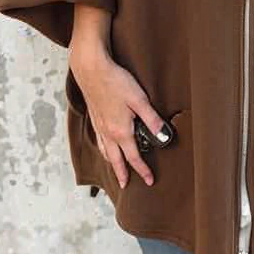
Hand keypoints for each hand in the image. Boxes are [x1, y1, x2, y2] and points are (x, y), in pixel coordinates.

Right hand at [68, 44, 166, 189]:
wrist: (91, 69)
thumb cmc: (115, 82)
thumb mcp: (139, 100)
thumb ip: (152, 119)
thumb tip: (163, 136)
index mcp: (120, 131)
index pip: (133, 157)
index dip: (143, 170)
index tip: (150, 180)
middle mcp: (107, 133)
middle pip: (115, 159)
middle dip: (122, 173)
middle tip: (126, 185)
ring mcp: (98, 126)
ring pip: (105, 151)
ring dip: (111, 163)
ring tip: (116, 169)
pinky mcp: (94, 118)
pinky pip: (99, 141)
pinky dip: (103, 150)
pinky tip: (104, 146)